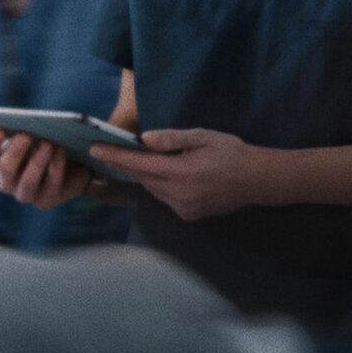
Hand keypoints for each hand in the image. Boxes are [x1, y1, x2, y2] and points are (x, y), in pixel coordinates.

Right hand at [0, 129, 91, 209]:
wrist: (73, 163)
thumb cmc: (45, 141)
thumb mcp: (32, 130)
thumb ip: (22, 125)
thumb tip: (23, 121)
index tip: (2, 127)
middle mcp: (6, 181)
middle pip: (5, 168)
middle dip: (17, 150)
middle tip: (28, 134)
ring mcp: (24, 194)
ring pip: (27, 182)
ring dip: (38, 161)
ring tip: (48, 142)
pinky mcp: (44, 201)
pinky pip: (49, 186)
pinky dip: (55, 166)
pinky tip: (60, 151)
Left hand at [98, 129, 265, 221]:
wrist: (257, 180)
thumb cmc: (230, 152)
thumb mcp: (202, 137)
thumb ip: (172, 139)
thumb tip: (144, 140)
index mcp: (180, 172)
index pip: (138, 164)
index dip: (115, 156)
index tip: (94, 150)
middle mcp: (177, 194)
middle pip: (143, 178)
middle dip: (128, 164)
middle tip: (113, 151)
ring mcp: (183, 208)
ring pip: (153, 189)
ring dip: (146, 175)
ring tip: (141, 160)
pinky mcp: (188, 215)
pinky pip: (165, 198)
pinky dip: (161, 186)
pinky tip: (169, 175)